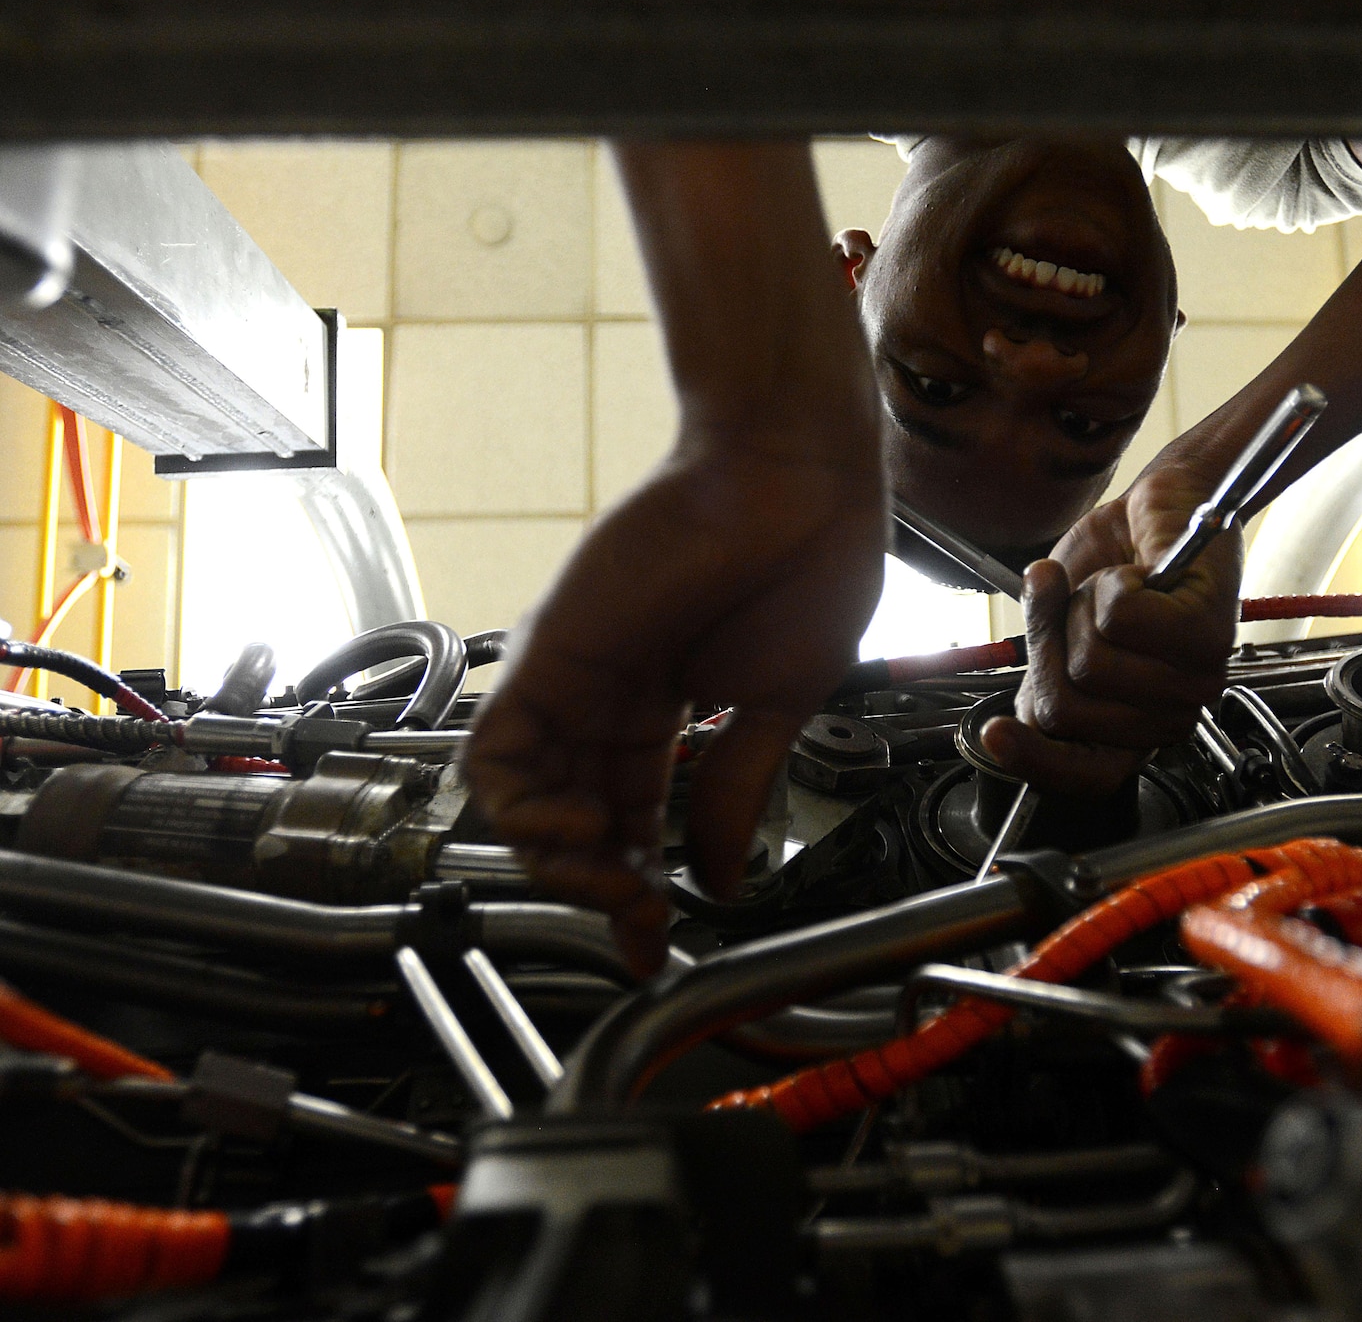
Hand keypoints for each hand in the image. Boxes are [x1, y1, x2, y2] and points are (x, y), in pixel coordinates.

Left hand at [465, 451, 883, 974]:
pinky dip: (521, 810)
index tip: (657, 942)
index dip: (639, 892)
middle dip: (601, 887)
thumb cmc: (808, 563)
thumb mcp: (776, 707)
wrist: (799, 476)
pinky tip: (583, 824)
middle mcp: (609, 701)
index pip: (633, 821)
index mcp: (668, 712)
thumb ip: (735, 791)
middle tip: (643, 913)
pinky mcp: (546, 653)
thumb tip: (723, 878)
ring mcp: (573, 679)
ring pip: (519, 802)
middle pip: (572, 822)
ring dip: (558, 859)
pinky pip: (494, 753)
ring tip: (614, 872)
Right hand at [979, 466, 1238, 794]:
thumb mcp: (1062, 628)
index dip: (1034, 761)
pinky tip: (1141, 574)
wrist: (1167, 501)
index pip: (1088, 776)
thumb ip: (1045, 675)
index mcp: (1134, 724)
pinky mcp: (1207, 634)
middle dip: (1047, 643)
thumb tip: (1019, 716)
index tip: (992, 733)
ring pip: (1090, 662)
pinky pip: (1119, 619)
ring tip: (1116, 587)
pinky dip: (1111, 583)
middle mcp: (1169, 715)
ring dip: (1083, 607)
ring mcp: (1195, 680)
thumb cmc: (1119, 563)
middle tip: (1071, 604)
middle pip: (1065, 708)